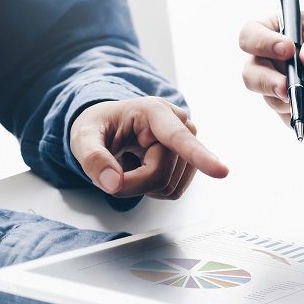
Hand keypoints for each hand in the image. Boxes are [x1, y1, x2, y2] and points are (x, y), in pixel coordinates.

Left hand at [70, 98, 227, 198]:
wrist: (112, 125)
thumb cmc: (100, 127)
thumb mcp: (82, 137)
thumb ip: (92, 158)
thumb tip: (112, 182)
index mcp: (154, 111)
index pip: (179, 138)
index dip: (201, 156)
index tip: (221, 171)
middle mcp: (180, 124)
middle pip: (161, 176)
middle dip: (132, 183)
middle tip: (112, 171)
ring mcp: (189, 143)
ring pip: (170, 187)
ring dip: (142, 186)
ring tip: (131, 163)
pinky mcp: (191, 162)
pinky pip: (173, 192)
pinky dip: (152, 189)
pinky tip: (143, 168)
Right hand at [239, 8, 303, 126]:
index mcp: (276, 30)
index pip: (250, 36)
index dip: (261, 44)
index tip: (288, 50)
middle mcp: (272, 61)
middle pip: (251, 76)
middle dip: (268, 84)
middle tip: (288, 88)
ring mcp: (283, 87)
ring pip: (277, 102)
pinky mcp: (297, 108)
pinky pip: (297, 119)